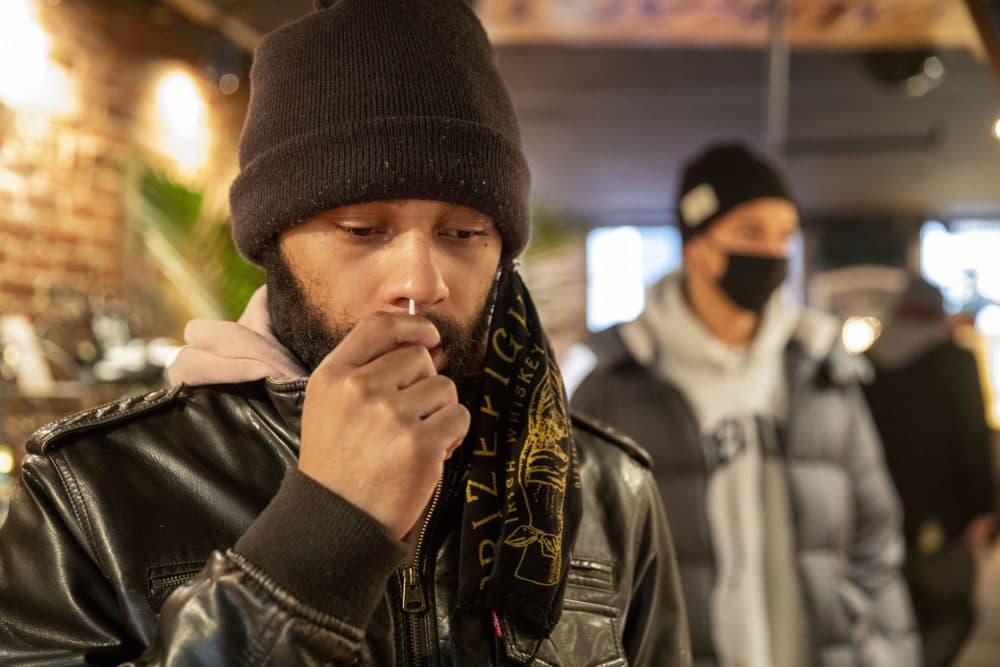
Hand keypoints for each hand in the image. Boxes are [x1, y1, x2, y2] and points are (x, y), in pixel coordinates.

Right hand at [298, 312, 469, 539]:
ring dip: (440, 411)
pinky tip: (431, 453)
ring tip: (416, 438)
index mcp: (333, 376)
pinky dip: (453, 434)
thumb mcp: (329, 406)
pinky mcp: (420, 443)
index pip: (378, 326)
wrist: (338, 521)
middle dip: (424, 384)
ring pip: (444, 387)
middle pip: (418, 357)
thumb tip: (420, 342)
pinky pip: (459, 416)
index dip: (411, 324)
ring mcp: (391, 415)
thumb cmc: (338, 463)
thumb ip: (363, 369)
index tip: (429, 336)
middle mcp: (360, 389)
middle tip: (409, 418)